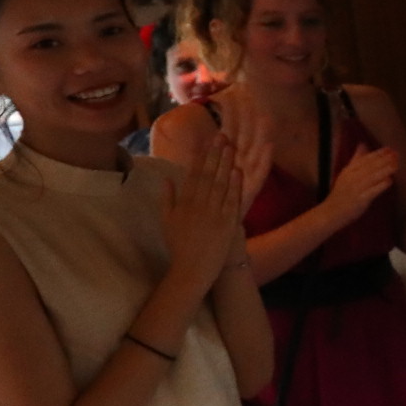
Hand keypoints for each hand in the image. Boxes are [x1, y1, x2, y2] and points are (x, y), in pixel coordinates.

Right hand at [165, 100, 265, 292]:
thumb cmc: (178, 245)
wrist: (192, 269)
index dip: (201, 156)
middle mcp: (198, 205)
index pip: (193, 174)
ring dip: (226, 164)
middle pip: (208, 175)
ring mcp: (213, 214)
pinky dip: (235, 185)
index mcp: (183, 203)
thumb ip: (166, 198)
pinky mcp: (227, 223)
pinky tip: (238, 171)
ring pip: (221, 184)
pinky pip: (232, 200)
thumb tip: (166, 178)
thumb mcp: (166, 220)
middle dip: (215, 154)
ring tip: (231, 147)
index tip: (206, 141)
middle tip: (222, 136)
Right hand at [325, 143, 402, 213]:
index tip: (389, 148)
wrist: (330, 212)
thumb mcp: (346, 174)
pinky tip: (390, 181)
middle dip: (384, 160)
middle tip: (396, 154)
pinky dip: (381, 185)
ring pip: (372, 177)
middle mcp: (351, 178)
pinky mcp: (360, 200)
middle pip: (370, 167)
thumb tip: (363, 145)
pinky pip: (372, 191)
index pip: (364, 159)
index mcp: (348, 170)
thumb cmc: (341, 193)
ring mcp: (355, 189)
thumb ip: (356, 160)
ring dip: (385, 170)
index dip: (377, 153)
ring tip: (396, 165)